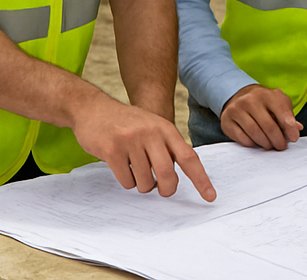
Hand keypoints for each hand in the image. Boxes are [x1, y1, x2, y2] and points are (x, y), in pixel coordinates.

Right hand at [72, 92, 214, 201]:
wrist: (95, 109)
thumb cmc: (128, 124)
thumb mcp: (154, 128)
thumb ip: (167, 149)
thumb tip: (173, 181)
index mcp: (167, 129)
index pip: (189, 157)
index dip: (201, 179)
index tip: (210, 197)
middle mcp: (152, 133)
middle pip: (168, 174)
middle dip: (166, 188)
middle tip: (161, 189)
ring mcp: (132, 140)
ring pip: (145, 182)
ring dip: (141, 184)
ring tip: (134, 168)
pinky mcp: (112, 150)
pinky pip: (126, 181)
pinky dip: (126, 181)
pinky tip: (120, 166)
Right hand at [220, 84, 302, 149]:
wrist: (238, 96)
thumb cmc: (263, 103)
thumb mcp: (277, 103)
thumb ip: (288, 115)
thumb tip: (297, 128)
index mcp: (266, 94)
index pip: (281, 111)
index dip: (289, 126)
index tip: (294, 138)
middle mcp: (250, 100)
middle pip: (268, 125)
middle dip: (277, 139)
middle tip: (281, 146)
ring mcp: (237, 110)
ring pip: (254, 133)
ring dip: (265, 143)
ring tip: (270, 145)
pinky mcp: (227, 121)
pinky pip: (242, 138)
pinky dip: (252, 143)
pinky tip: (256, 143)